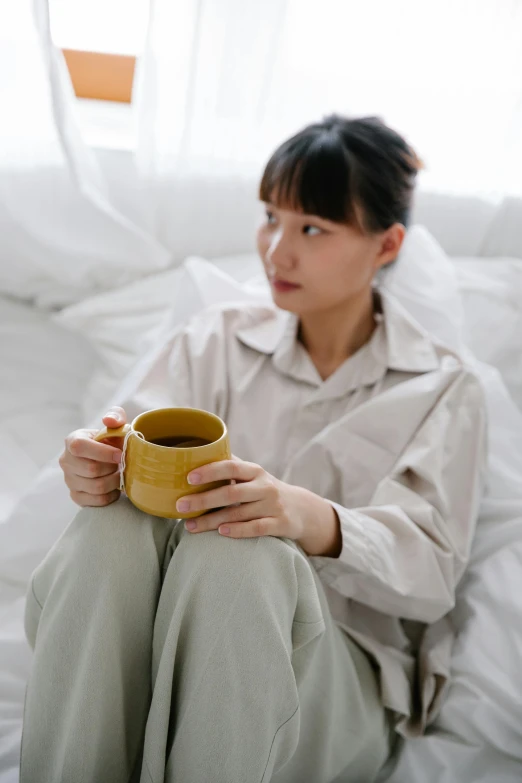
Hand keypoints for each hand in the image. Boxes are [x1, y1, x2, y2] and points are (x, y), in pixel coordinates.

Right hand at [59, 407, 126, 507]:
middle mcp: (66, 461)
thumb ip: (115, 417)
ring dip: (114, 482)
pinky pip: (96, 501)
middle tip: (122, 464)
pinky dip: (111, 496)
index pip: (80, 448)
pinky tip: (115, 487)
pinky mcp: (76, 496)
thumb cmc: (112, 440)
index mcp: (73, 440)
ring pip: (96, 487)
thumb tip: (108, 420)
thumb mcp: (116, 424)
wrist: (110, 458)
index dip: (103, 453)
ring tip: (120, 474)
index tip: (120, 454)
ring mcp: (69, 480)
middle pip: (91, 470)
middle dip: (112, 468)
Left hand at [176, 456, 341, 556]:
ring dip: (212, 520)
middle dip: (203, 499)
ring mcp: (272, 506)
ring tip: (190, 525)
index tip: (188, 477)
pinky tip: (221, 532)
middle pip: (231, 493)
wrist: (301, 509)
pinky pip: (256, 528)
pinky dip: (238, 530)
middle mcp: (264, 487)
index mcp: (254, 471)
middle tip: (180, 505)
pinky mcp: (279, 524)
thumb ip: (230, 465)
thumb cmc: (265, 490)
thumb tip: (197, 451)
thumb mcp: (252, 475)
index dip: (210, 471)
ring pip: (239, 513)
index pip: (231, 467)